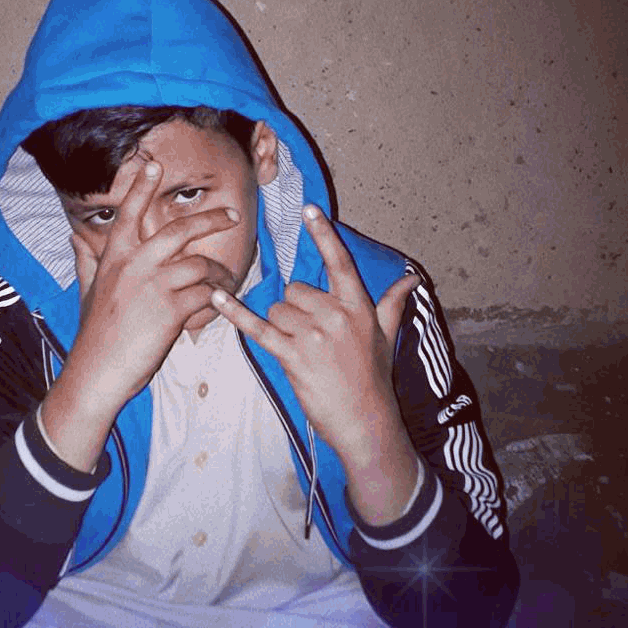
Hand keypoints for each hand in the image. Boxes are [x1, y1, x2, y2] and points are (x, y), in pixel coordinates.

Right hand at [40, 155, 240, 469]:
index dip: (141, 187)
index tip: (152, 164)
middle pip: (178, 230)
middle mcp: (133, 265)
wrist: (96, 372)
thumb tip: (74, 235)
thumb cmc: (94, 336)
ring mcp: (152, 286)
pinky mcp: (171, 310)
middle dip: (210, 219)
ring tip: (228, 283)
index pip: (128, 213)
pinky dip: (217, 301)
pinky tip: (221, 307)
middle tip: (232, 215)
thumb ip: (86, 261)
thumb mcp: (86, 292)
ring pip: (200, 265)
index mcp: (113, 259)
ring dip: (220, 274)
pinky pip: (206, 295)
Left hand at [211, 204, 423, 524]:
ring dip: (280, 326)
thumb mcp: (387, 336)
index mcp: (358, 306)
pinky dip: (235, 313)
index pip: (339, 262)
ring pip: (277, 309)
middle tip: (309, 337)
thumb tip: (411, 278)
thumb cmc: (374, 378)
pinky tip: (217, 297)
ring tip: (300, 351)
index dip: (323, 234)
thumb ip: (392, 302)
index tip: (309, 209)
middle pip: (295, 290)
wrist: (364, 419)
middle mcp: (335, 315)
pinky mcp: (292, 356)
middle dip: (295, 309)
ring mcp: (312, 335)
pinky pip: (257, 328)